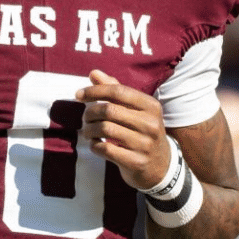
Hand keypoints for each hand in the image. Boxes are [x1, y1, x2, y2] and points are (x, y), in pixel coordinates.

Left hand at [77, 69, 170, 190]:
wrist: (161, 166)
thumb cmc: (141, 130)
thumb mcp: (135, 110)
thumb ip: (114, 89)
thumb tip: (94, 73)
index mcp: (151, 106)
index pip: (118, 91)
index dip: (95, 91)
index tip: (78, 95)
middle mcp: (151, 124)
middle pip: (109, 110)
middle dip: (89, 112)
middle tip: (85, 117)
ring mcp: (145, 144)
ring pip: (105, 129)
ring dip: (89, 129)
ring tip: (87, 131)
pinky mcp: (136, 162)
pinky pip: (106, 149)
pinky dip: (95, 145)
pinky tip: (96, 144)